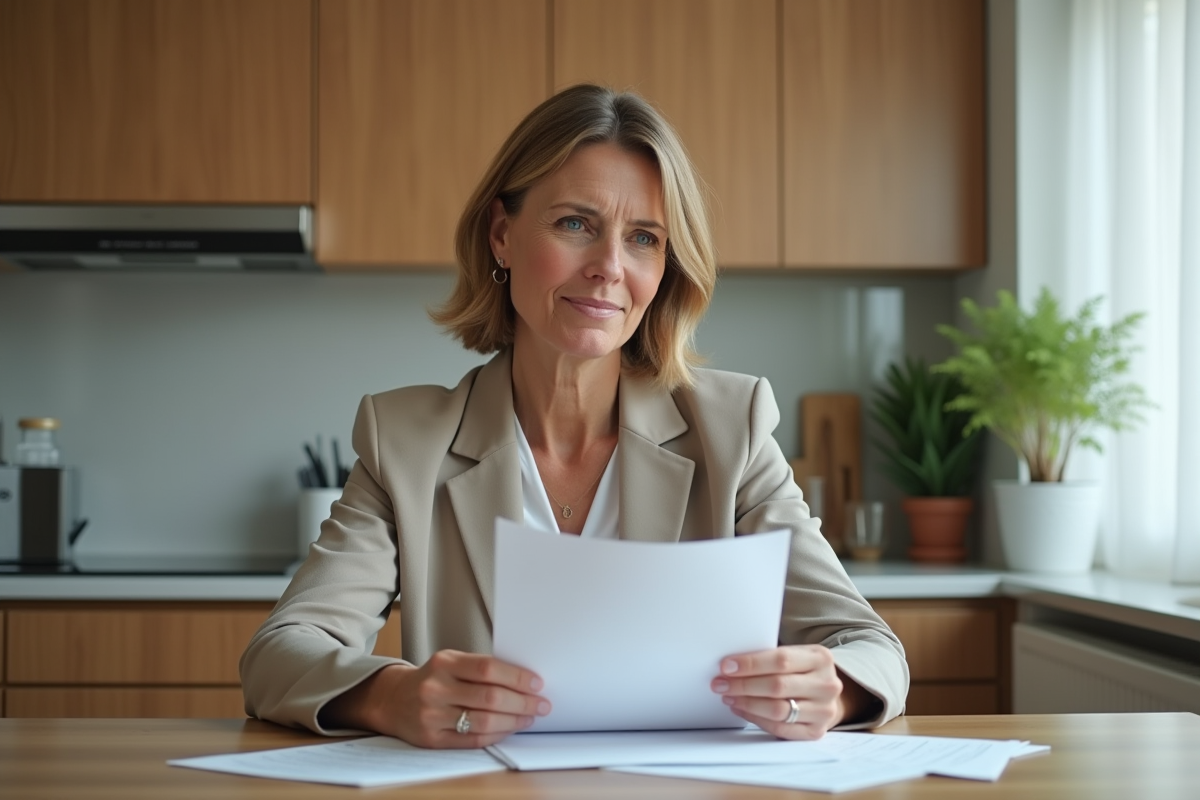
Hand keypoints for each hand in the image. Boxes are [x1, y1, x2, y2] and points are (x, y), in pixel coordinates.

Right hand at [323, 650, 550, 748]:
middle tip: (541, 703)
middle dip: (523, 702)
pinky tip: (509, 728)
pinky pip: (473, 740)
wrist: (393, 700)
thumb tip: (524, 679)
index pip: (488, 669)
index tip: (537, 683)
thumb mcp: (450, 662)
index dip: (517, 677)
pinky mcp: (432, 739)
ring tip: (530, 717)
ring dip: (514, 720)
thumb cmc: (431, 679)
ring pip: (484, 721)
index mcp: (443, 663)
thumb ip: (480, 668)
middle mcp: (436, 688)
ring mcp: (432, 716)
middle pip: (490, 697)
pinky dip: (497, 735)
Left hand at [711, 644, 845, 739]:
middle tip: (720, 684)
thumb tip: (731, 665)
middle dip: (743, 685)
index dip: (750, 664)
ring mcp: (823, 710)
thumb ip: (771, 658)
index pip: (781, 660)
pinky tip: (742, 710)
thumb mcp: (796, 655)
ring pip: (777, 710)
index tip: (726, 666)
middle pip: (777, 686)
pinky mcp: (816, 732)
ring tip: (728, 697)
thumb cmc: (803, 671)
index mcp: (821, 658)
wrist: (826, 695)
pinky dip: (756, 719)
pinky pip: (779, 728)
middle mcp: (827, 685)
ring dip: (746, 703)